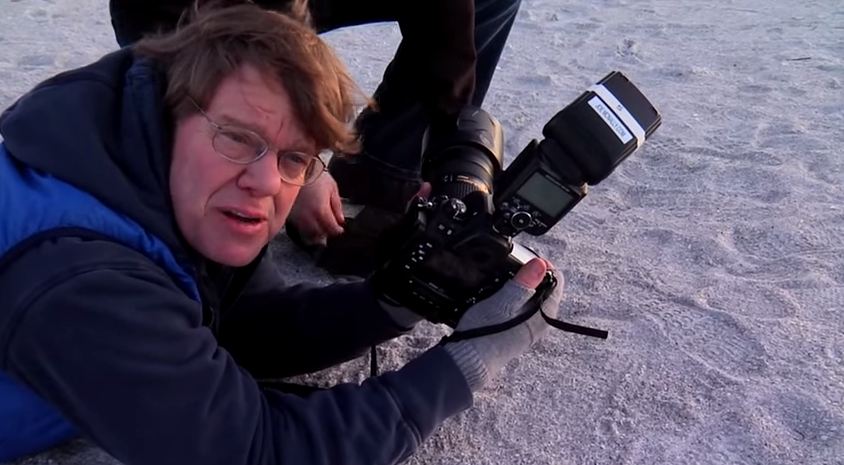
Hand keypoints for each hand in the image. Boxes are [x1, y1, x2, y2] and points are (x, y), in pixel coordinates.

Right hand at [287, 173, 344, 245]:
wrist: (294, 166)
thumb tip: (340, 219)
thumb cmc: (313, 173)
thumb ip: (337, 206)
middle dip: (327, 232)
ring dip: (316, 232)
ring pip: (307, 234)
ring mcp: (296, 216)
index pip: (331, 229)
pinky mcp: (288, 214)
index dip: (338, 230)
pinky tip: (309, 222)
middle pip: (320, 234)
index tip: (340, 229)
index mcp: (320, 209)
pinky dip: (304, 228)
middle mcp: (307, 216)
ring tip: (320, 226)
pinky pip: (297, 228)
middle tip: (331, 228)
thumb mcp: (332, 188)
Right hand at [443, 258, 563, 390]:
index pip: (556, 279)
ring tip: (505, 280)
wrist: (469, 360)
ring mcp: (530, 328)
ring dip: (522, 286)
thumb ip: (524, 282)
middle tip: (513, 267)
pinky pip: (523, 308)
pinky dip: (515, 298)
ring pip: (533, 298)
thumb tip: (540, 264)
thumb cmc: (485, 333)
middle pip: (545, 288)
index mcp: (544, 313)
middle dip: (531, 274)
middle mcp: (541, 322)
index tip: (524, 259)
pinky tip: (500, 298)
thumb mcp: (503, 301)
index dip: (542, 264)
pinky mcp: (518, 332)